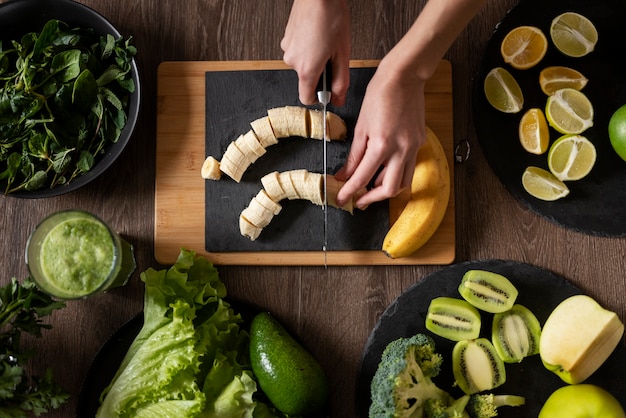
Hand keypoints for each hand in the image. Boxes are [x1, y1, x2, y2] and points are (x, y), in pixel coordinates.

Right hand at [280, 0, 350, 105]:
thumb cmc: (331, 17)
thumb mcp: (343, 54)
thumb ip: (341, 81)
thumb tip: (339, 98)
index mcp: (306, 69)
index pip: (306, 98)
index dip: (318, 97)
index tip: (327, 91)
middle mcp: (292, 61)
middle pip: (306, 78)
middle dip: (320, 71)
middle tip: (332, 55)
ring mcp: (287, 48)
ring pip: (303, 63)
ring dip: (314, 58)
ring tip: (325, 41)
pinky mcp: (286, 38)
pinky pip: (298, 50)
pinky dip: (308, 47)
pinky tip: (317, 35)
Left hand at [334, 61, 426, 208]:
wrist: (403, 77)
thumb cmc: (380, 95)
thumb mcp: (360, 126)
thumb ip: (354, 155)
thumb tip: (345, 174)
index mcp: (381, 145)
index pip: (362, 178)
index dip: (350, 192)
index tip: (342, 199)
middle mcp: (401, 150)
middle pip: (388, 189)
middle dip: (372, 198)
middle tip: (358, 200)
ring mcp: (413, 147)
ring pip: (403, 182)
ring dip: (387, 189)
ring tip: (371, 188)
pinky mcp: (420, 143)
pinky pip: (409, 166)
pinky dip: (396, 173)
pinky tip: (384, 169)